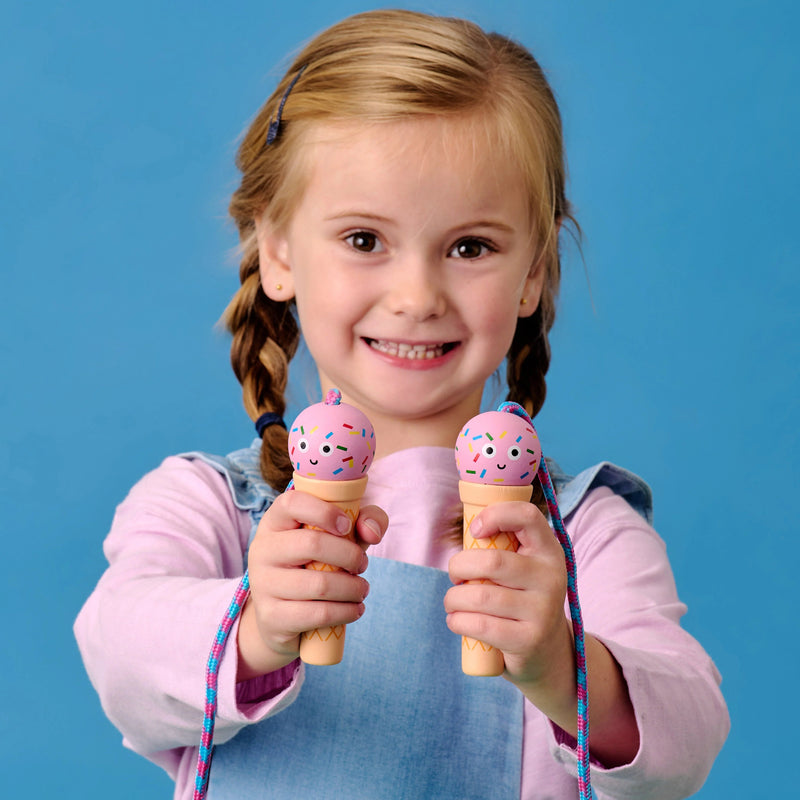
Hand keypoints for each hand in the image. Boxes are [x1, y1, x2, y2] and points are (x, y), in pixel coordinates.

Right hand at [237, 489, 387, 679]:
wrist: (280, 616)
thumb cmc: (314, 563)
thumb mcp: (337, 536)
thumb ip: (363, 520)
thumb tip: (373, 531)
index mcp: (275, 521)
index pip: (291, 503)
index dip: (324, 511)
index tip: (347, 526)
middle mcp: (262, 549)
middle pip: (312, 544)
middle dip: (350, 555)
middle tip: (362, 564)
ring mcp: (263, 584)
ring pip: (320, 584)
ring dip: (353, 588)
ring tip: (362, 589)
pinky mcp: (271, 616)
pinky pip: (318, 614)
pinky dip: (346, 612)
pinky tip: (355, 609)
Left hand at [444, 501, 574, 703]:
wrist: (547, 651)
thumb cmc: (521, 598)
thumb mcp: (524, 568)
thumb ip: (503, 546)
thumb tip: (468, 527)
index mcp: (549, 551)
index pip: (527, 516)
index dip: (495, 515)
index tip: (475, 530)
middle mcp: (551, 577)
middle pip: (491, 561)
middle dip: (459, 566)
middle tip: (455, 576)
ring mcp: (543, 610)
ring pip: (480, 596)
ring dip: (453, 598)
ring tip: (452, 601)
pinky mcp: (528, 639)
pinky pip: (480, 625)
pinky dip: (457, 621)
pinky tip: (456, 620)